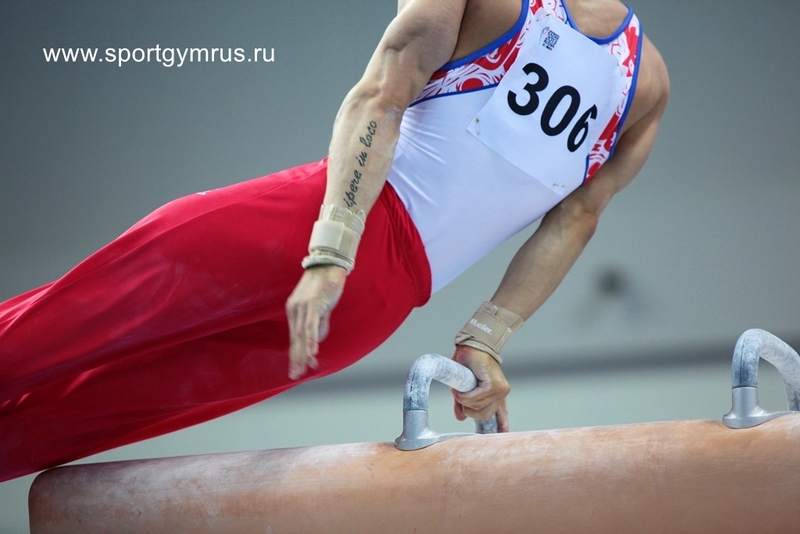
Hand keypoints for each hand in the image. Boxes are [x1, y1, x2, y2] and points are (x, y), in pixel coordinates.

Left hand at [285, 265, 346, 379]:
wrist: (329, 262)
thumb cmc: (326, 281)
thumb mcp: (322, 305)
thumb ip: (321, 322)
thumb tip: (319, 338)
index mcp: (294, 310)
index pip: (294, 336)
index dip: (297, 353)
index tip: (298, 368)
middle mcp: (294, 309)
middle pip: (294, 338)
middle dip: (295, 358)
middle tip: (294, 375)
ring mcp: (302, 306)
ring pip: (301, 335)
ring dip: (303, 353)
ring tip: (303, 369)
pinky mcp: (313, 304)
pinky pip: (311, 326)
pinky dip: (311, 340)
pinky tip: (312, 352)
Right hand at [451, 345, 510, 431]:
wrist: (472, 346)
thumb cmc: (468, 363)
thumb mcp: (464, 387)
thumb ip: (464, 403)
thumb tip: (460, 418)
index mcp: (496, 393)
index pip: (501, 412)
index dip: (501, 423)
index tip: (503, 432)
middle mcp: (501, 393)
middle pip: (484, 415)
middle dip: (468, 409)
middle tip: (459, 397)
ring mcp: (499, 390)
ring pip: (478, 408)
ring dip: (464, 400)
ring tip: (458, 389)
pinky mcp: (493, 385)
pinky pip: (476, 399)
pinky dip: (464, 396)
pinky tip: (460, 389)